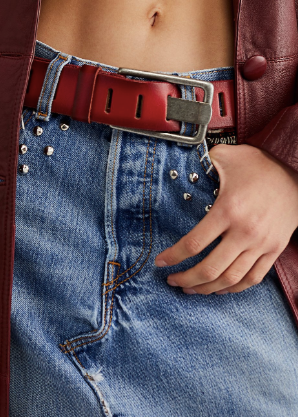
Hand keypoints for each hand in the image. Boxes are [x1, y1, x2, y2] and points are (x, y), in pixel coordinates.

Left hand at [154, 143, 297, 294]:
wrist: (296, 177)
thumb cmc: (258, 166)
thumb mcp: (227, 156)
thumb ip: (203, 160)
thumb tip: (181, 159)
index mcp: (228, 210)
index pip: (195, 243)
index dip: (174, 256)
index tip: (160, 262)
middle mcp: (245, 231)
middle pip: (210, 268)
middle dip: (186, 278)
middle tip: (172, 280)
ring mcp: (261, 244)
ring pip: (230, 279)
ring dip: (207, 289)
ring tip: (190, 288)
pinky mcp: (273, 250)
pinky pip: (253, 279)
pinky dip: (234, 289)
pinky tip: (219, 289)